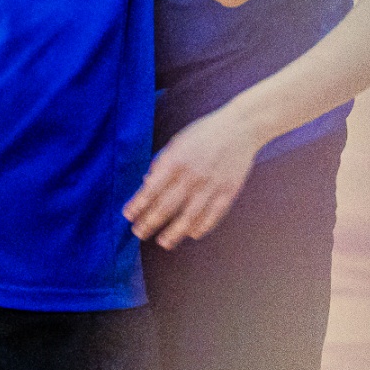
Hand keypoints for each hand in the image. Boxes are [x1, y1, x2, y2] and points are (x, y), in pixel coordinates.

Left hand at [124, 104, 267, 249]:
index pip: (152, 188)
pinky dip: (202, 226)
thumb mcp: (177, 142)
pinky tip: (192, 234)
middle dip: (150, 222)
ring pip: (189, 215)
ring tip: (163, 242)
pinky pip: (213, 215)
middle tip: (139, 233)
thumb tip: (146, 183)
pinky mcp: (228, 191)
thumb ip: (161, 162)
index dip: (138, 204)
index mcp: (176, 159)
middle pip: (167, 205)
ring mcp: (211, 185)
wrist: (240, 127)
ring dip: (174, 232)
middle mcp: (192, 174)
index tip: (128, 215)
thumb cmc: (204, 133)